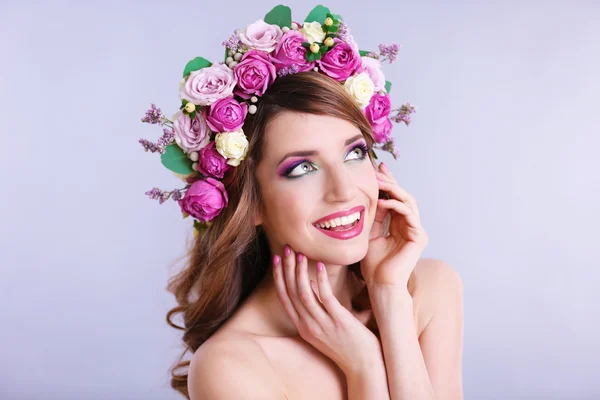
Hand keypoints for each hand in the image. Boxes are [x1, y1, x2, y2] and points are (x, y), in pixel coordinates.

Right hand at [272, 244, 380, 375]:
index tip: (277, 260)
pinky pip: (325, 297)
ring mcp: (322, 324)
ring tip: (300, 254)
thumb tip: (312, 285)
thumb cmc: (348, 347)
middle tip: (286, 249)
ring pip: (304, 293)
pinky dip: (320, 280)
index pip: (285, 299)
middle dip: (287, 269)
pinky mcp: (339, 321)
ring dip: (300, 271)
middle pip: (291, 292)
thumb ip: (316, 310)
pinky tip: (320, 266)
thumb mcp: (324, 329)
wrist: (363, 367)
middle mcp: (309, 326)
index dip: (279, 278)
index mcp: (303, 327)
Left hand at [362, 162, 428, 287]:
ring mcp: (416, 231)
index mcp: (399, 225)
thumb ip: (374, 217)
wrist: (380, 285)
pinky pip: (409, 214)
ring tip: (379, 181)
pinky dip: (396, 205)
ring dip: (393, 189)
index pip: (395, 199)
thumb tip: (371, 197)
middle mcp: (411, 226)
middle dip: (391, 181)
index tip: (377, 168)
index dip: (388, 183)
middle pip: (403, 196)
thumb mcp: (369, 234)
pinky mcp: (419, 237)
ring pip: (408, 202)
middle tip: (378, 169)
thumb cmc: (373, 265)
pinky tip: (383, 201)